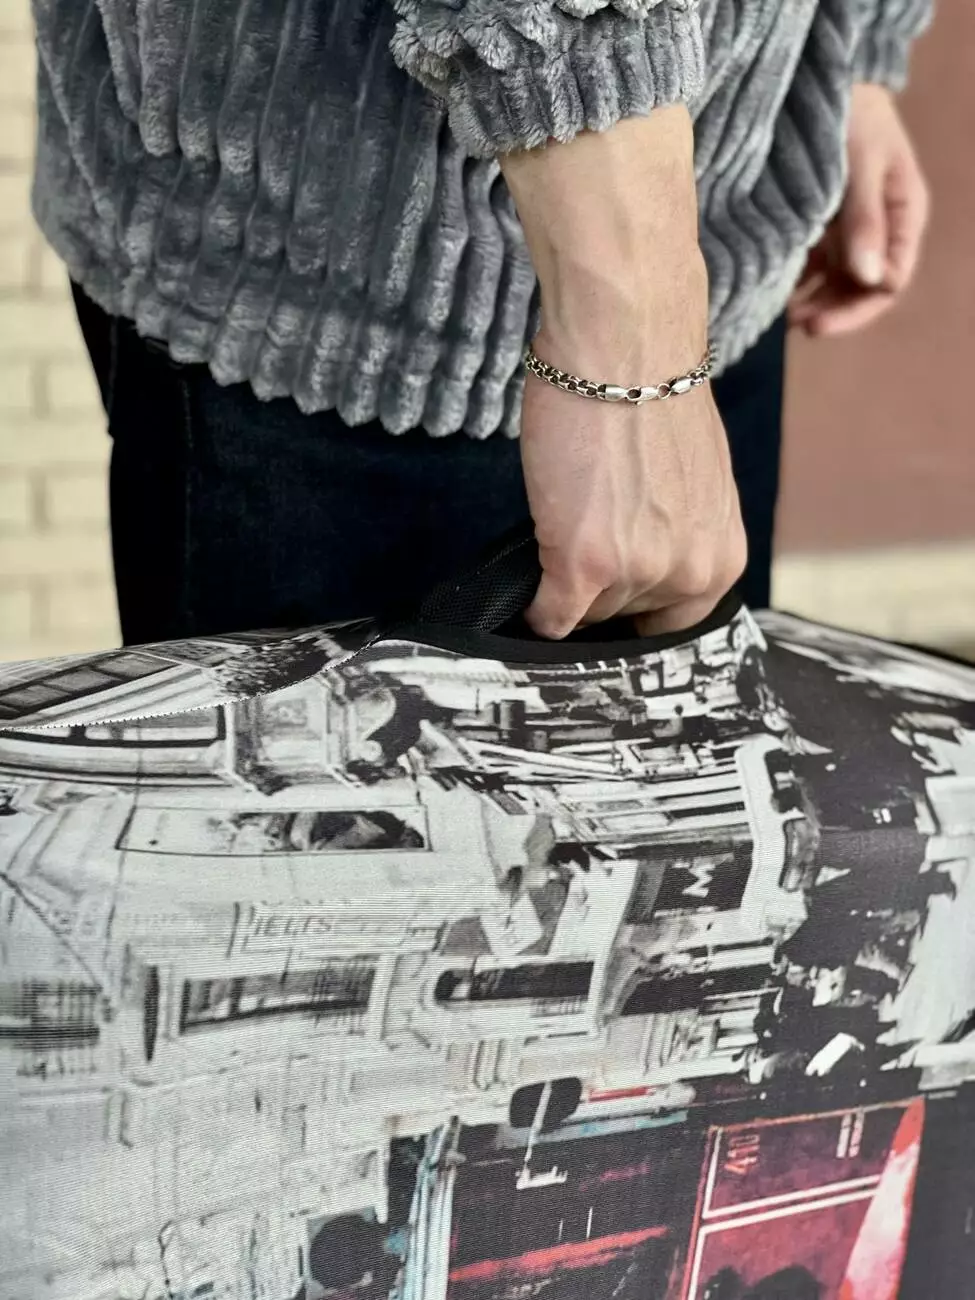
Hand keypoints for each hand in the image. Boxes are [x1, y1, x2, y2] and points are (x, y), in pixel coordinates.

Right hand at [521, 340, 746, 638]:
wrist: (626, 343)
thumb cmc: (653, 392)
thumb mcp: (691, 484)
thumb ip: (677, 535)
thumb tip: (640, 559)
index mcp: (722, 558)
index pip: (675, 626)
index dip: (639, 614)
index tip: (615, 603)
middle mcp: (689, 574)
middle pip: (626, 619)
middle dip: (600, 592)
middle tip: (581, 546)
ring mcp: (637, 572)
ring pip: (587, 615)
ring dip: (565, 589)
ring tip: (558, 537)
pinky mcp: (584, 564)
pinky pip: (551, 616)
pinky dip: (535, 610)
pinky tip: (529, 593)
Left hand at [789, 84, 929, 336]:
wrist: (823, 81)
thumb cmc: (851, 116)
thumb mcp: (860, 165)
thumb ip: (864, 220)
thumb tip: (870, 278)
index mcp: (903, 217)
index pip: (889, 282)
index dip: (856, 309)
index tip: (819, 324)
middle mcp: (880, 231)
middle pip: (862, 289)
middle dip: (832, 312)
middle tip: (797, 326)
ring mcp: (852, 230)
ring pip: (838, 283)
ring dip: (814, 303)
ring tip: (782, 317)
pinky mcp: (824, 226)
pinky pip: (815, 266)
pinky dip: (798, 283)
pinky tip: (774, 295)